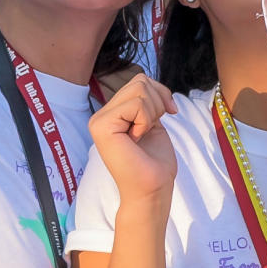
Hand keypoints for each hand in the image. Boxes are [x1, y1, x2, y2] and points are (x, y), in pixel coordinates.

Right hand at [87, 74, 177, 205]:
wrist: (152, 188)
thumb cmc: (154, 159)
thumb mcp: (152, 118)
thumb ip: (146, 98)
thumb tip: (149, 81)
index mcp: (112, 113)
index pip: (140, 80)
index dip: (161, 93)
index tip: (168, 113)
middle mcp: (101, 115)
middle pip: (140, 80)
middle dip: (158, 101)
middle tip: (150, 129)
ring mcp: (98, 120)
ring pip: (139, 88)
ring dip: (152, 112)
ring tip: (142, 135)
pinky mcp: (102, 127)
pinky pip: (136, 104)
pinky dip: (146, 120)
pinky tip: (137, 139)